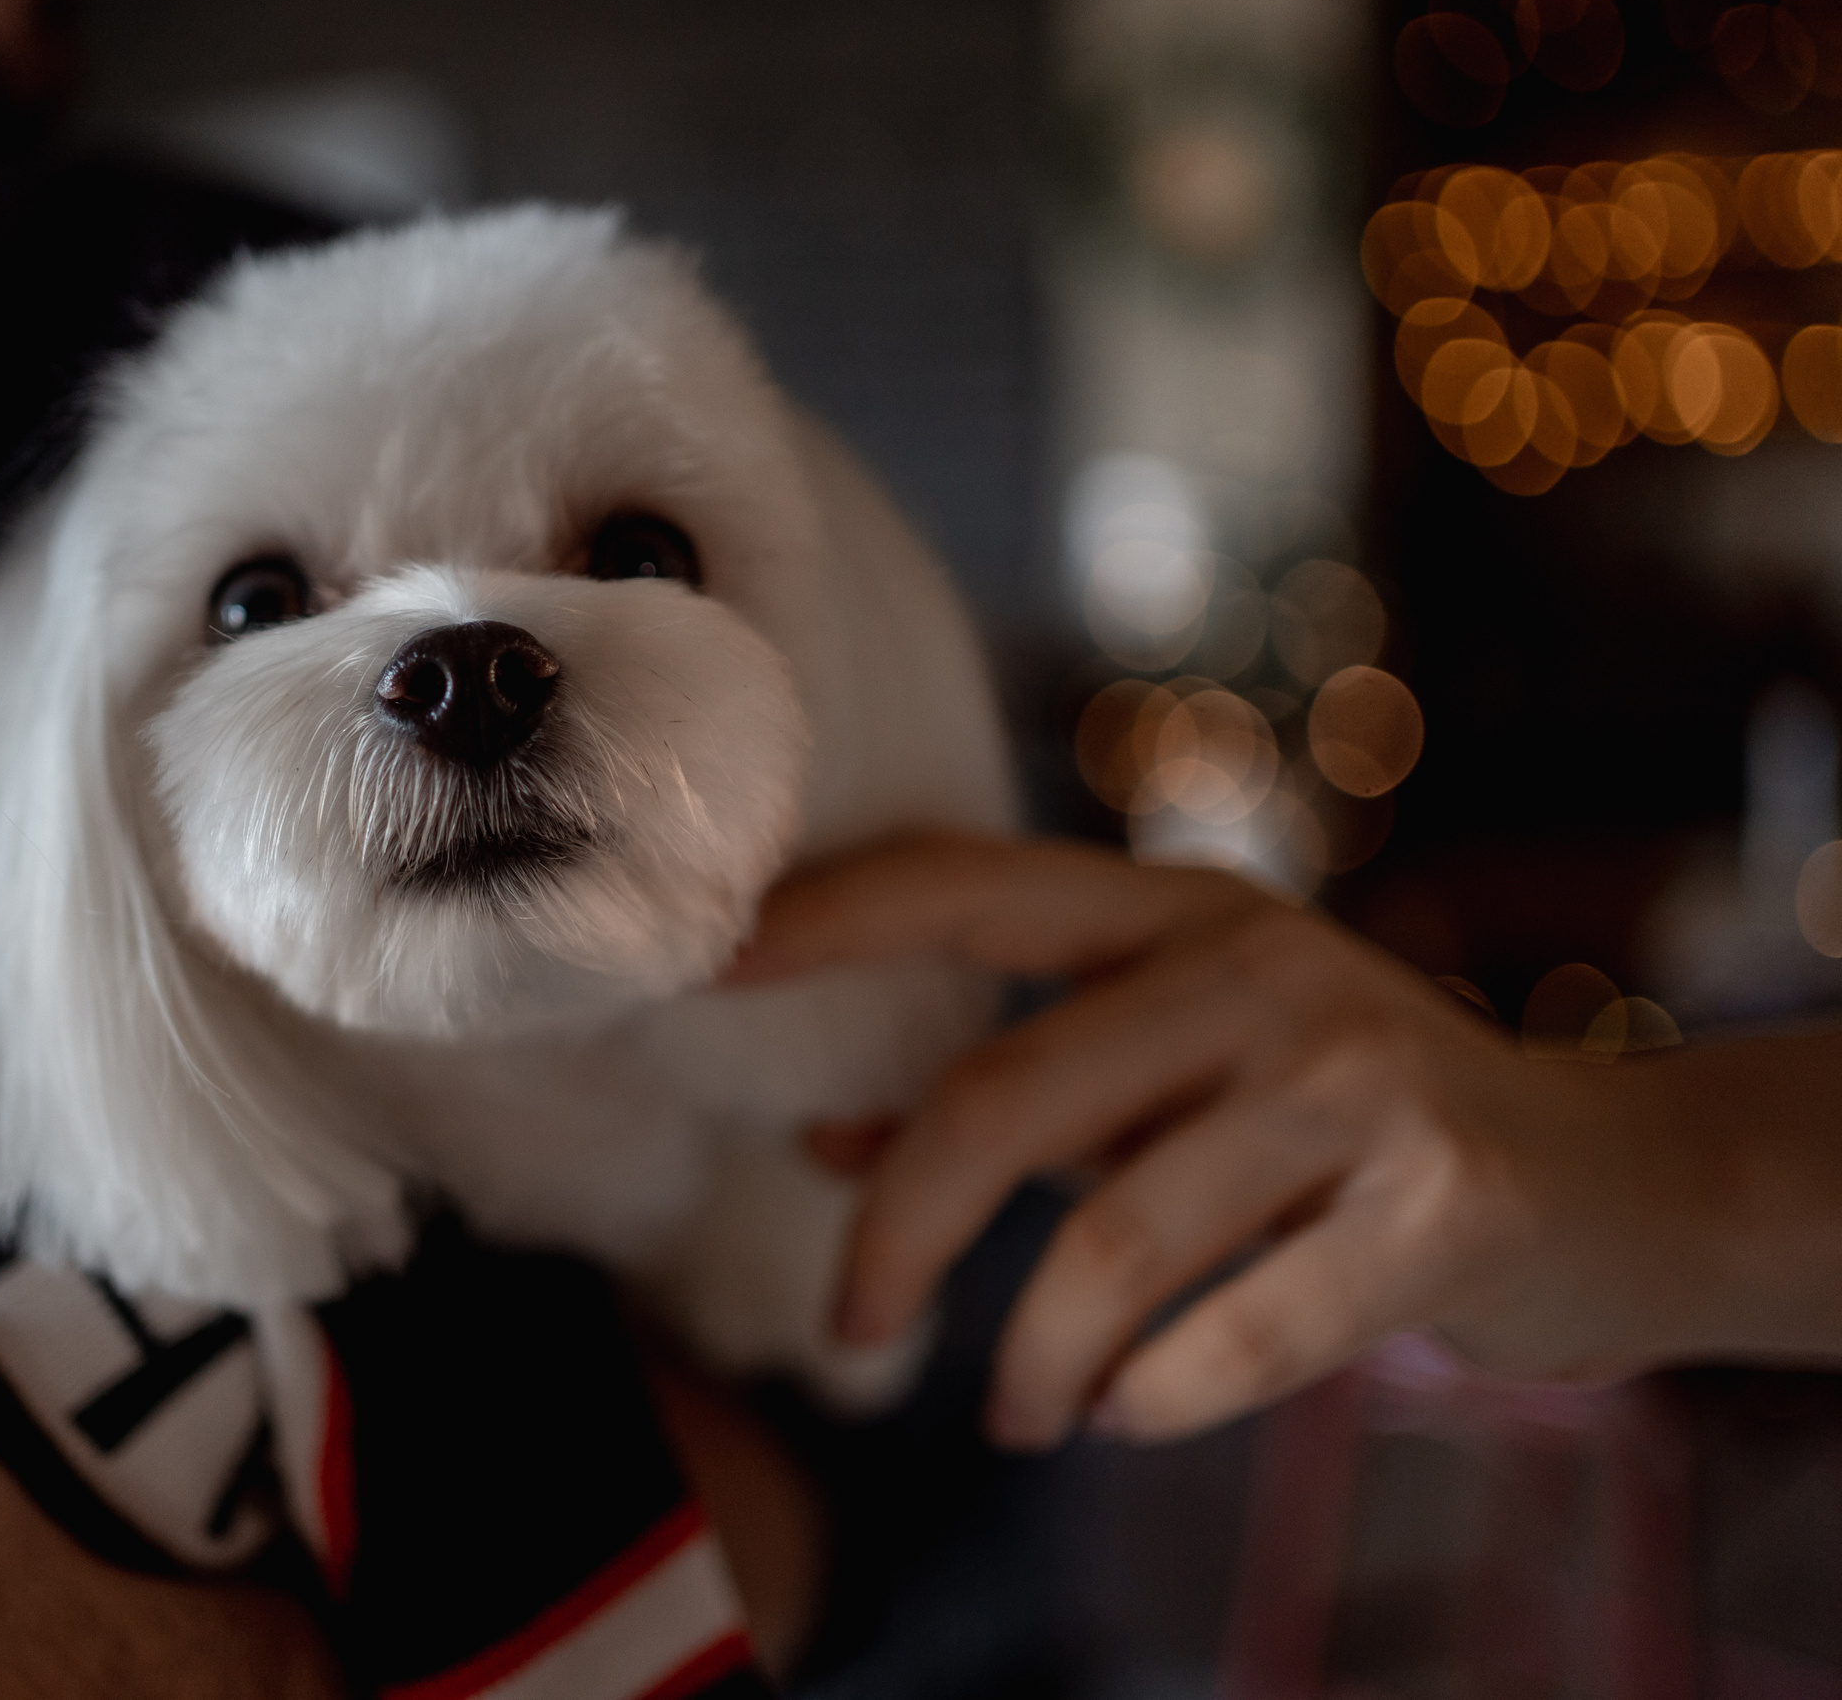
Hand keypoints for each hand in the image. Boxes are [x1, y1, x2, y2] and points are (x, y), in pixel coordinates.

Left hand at [732, 835, 1841, 1449]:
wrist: (1602, 1178)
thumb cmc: (1340, 1123)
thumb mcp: (1173, 1075)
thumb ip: (1013, 1094)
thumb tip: (821, 1141)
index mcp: (1173, 912)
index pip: (961, 888)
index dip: (823, 922)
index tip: (699, 974)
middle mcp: (1255, 963)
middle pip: (1001, 1098)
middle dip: (898, 1240)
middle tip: (851, 1328)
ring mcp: (1357, 1072)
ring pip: (1114, 1241)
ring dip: (1031, 1356)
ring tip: (1017, 1411)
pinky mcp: (1442, 1196)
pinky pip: (1242, 1332)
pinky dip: (1154, 1397)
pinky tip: (1127, 1412)